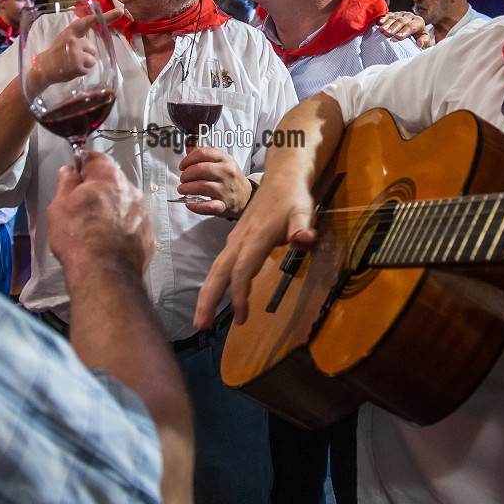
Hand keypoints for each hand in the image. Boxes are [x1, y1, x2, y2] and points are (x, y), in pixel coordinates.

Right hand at [26, 8, 123, 92]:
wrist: (44, 67)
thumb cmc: (58, 51)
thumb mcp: (66, 37)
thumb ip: (79, 34)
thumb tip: (95, 29)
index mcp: (71, 31)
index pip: (89, 21)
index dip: (106, 16)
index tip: (119, 11)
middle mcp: (74, 40)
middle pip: (92, 48)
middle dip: (85, 53)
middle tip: (72, 56)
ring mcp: (76, 54)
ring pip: (92, 59)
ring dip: (85, 63)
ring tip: (72, 63)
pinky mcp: (77, 66)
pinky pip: (88, 68)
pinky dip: (82, 71)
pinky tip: (71, 69)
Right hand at [48, 151, 151, 275]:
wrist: (105, 273)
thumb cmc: (78, 236)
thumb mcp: (60, 205)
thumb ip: (66, 182)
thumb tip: (70, 171)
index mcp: (109, 176)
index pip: (96, 157)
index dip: (83, 163)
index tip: (75, 173)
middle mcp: (131, 190)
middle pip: (112, 181)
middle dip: (98, 189)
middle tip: (81, 206)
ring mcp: (143, 212)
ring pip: (123, 202)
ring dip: (111, 208)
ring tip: (94, 227)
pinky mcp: (147, 234)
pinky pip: (132, 223)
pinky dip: (121, 227)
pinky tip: (108, 240)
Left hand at [177, 146, 252, 218]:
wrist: (246, 196)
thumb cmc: (230, 178)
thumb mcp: (223, 162)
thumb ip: (206, 156)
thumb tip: (188, 150)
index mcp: (225, 159)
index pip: (203, 153)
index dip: (188, 159)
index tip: (182, 166)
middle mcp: (227, 173)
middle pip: (200, 169)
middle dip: (186, 174)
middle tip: (183, 179)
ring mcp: (226, 189)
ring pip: (201, 186)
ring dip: (187, 188)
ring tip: (183, 189)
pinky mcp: (224, 205)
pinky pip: (208, 206)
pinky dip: (196, 206)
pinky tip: (190, 204)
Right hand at [194, 168, 317, 326]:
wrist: (281, 177)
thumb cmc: (293, 197)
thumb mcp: (304, 210)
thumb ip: (303, 226)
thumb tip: (303, 239)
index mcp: (256, 237)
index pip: (242, 270)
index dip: (239, 294)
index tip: (240, 317)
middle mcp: (240, 240)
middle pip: (219, 272)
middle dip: (208, 298)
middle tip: (200, 325)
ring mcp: (235, 240)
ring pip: (216, 269)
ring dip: (207, 294)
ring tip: (201, 318)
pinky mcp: (235, 241)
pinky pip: (221, 265)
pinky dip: (215, 283)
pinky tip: (215, 297)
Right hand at [376, 11, 429, 46]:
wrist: (415, 32)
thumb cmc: (419, 39)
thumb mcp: (424, 41)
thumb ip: (424, 41)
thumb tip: (420, 43)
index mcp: (419, 21)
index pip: (411, 26)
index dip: (405, 31)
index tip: (398, 37)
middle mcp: (410, 16)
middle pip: (401, 21)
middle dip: (394, 28)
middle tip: (387, 34)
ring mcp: (401, 14)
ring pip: (394, 18)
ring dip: (387, 24)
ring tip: (381, 30)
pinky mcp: (394, 14)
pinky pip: (388, 15)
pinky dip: (383, 18)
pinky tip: (379, 22)